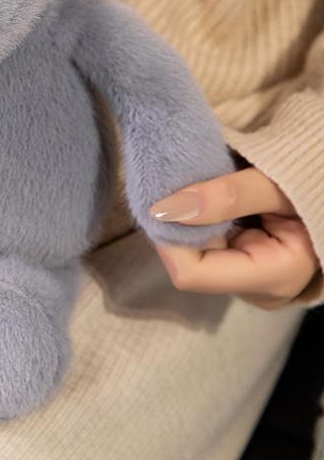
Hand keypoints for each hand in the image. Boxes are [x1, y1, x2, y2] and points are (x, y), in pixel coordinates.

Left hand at [150, 168, 319, 308]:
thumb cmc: (317, 185)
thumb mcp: (278, 184)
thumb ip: (230, 196)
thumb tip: (170, 207)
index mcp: (275, 277)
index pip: (192, 273)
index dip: (169, 236)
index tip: (164, 198)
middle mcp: (257, 288)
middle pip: (188, 262)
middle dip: (177, 225)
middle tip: (179, 185)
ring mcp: (248, 277)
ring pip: (192, 252)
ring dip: (186, 219)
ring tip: (199, 187)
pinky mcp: (242, 262)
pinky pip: (204, 243)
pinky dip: (198, 218)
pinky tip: (207, 196)